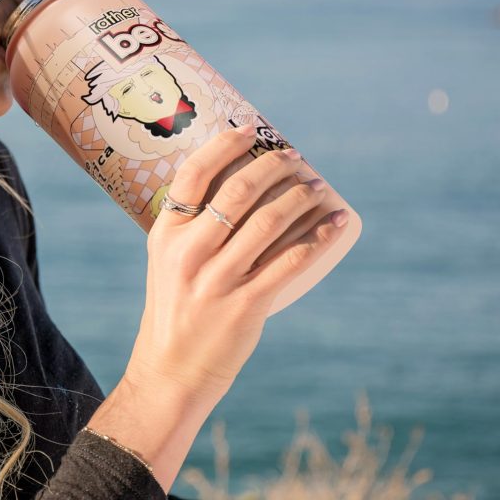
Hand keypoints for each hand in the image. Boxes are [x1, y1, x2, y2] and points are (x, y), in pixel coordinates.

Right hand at [123, 126, 347, 403]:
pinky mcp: (245, 305)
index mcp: (165, 236)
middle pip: (236, 194)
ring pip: (267, 224)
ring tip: (316, 187)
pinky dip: (316, 239)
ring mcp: (216, 280)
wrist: (171, 370)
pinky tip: (334, 224)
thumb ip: (192, 229)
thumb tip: (240, 186)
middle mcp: (188, 254)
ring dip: (298, 199)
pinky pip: (288, 263)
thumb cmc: (175, 309)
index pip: (193, 175)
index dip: (225, 146)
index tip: (251, 130)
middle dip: (272, 168)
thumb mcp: (168, 263)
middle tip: (294, 158)